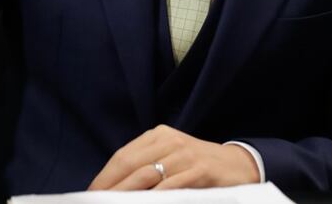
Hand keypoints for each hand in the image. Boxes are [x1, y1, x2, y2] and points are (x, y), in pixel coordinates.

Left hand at [88, 125, 258, 190]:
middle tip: (97, 203)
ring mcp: (184, 154)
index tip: (91, 194)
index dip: (104, 177)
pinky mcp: (200, 170)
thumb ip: (147, 167)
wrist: (239, 165)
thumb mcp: (171, 158)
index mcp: (158, 135)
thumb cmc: (198, 165)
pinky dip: (154, 198)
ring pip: (146, 176)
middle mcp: (169, 140)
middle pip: (130, 165)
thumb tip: (115, 187)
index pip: (123, 156)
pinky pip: (170, 186)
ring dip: (126, 195)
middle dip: (110, 188)